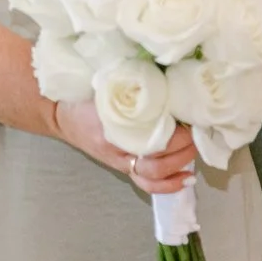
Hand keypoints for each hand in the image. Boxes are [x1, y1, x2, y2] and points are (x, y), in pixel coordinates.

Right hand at [52, 99, 198, 194]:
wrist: (62, 115)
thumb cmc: (87, 96)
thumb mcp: (110, 85)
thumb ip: (137, 87)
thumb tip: (171, 75)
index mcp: (116, 126)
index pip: (153, 137)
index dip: (177, 133)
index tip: (194, 118)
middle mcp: (119, 148)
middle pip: (157, 159)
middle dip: (183, 149)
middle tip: (199, 132)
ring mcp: (121, 161)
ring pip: (154, 175)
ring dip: (180, 164)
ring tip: (195, 151)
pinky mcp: (122, 167)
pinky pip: (146, 183)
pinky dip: (168, 185)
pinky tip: (188, 178)